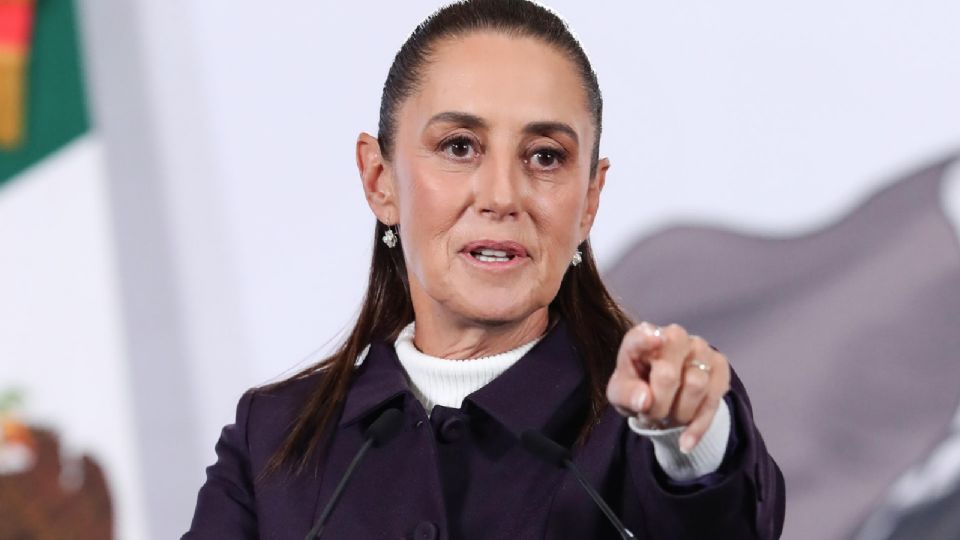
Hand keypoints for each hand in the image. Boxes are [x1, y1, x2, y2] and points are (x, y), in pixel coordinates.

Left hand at [606, 322, 730, 452]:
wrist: (662, 395)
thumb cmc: (636, 388)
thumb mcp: (620, 395)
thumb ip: (626, 395)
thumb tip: (644, 400)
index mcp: (642, 337)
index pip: (641, 337)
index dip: (646, 340)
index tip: (655, 341)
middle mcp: (674, 336)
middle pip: (668, 374)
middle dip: (658, 404)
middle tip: (650, 415)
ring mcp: (700, 348)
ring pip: (696, 386)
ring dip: (679, 414)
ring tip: (667, 418)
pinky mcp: (719, 366)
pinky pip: (714, 399)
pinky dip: (698, 426)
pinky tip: (686, 441)